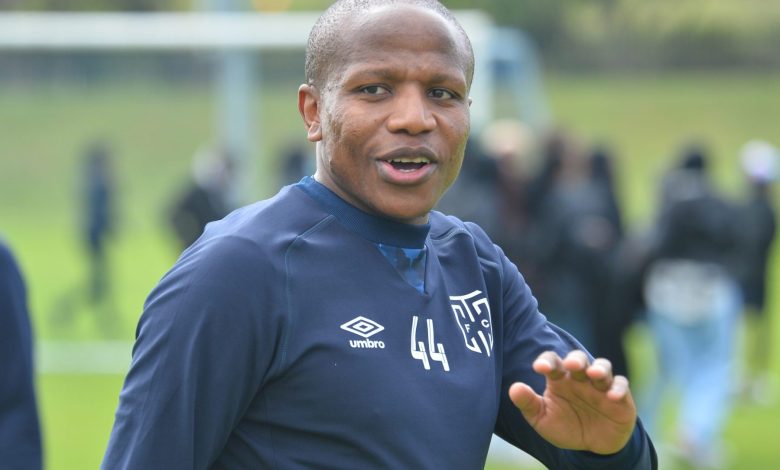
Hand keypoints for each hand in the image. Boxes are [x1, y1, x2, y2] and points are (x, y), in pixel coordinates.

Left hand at [508, 350, 636, 454]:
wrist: (592, 447)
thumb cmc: (565, 426)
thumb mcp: (542, 419)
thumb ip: (528, 404)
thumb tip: (513, 388)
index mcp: (559, 379)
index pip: (552, 361)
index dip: (546, 361)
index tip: (539, 368)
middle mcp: (580, 378)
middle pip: (579, 358)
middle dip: (575, 359)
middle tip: (571, 365)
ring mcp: (600, 385)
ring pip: (603, 367)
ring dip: (599, 368)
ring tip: (594, 374)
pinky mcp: (620, 397)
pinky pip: (621, 385)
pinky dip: (618, 388)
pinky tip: (612, 396)